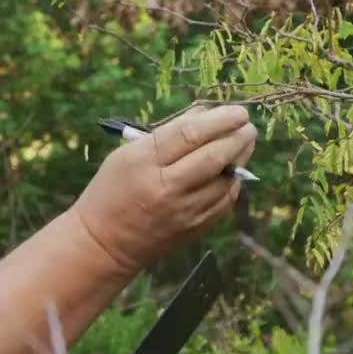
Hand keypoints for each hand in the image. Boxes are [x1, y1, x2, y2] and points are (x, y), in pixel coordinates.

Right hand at [73, 105, 256, 274]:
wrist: (104, 242)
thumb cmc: (112, 190)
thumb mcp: (127, 154)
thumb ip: (166, 133)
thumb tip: (206, 114)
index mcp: (144, 162)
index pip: (189, 134)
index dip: (219, 119)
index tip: (237, 111)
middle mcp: (166, 187)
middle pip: (213, 156)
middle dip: (237, 136)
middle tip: (248, 124)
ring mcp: (183, 211)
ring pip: (225, 180)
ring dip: (241, 158)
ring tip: (245, 142)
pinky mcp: (194, 229)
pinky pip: (224, 202)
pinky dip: (233, 183)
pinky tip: (234, 170)